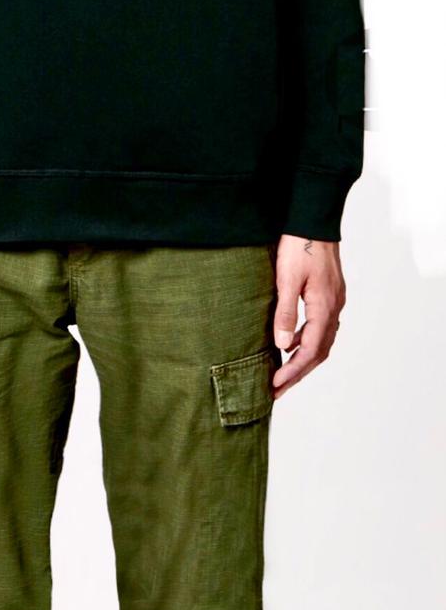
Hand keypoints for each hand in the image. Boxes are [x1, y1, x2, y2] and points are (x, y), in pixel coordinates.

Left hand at [272, 233, 345, 397]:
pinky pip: (320, 327)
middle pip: (319, 351)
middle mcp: (333, 308)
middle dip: (298, 373)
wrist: (313, 219)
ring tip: (282, 372)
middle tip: (277, 390)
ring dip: (303, 359)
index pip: (311, 350)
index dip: (293, 371)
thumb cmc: (299, 245)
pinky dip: (306, 340)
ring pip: (321, 341)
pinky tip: (290, 342)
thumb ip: (285, 312)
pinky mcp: (329, 294)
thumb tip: (282, 346)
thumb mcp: (287, 279)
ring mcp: (334, 301)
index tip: (275, 385)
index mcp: (324, 307)